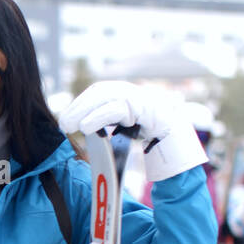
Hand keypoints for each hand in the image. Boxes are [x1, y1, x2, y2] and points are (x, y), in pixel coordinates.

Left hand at [59, 81, 206, 181]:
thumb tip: (79, 127)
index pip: (101, 91)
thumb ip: (106, 126)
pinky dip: (99, 116)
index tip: (66, 117)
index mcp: (131, 97)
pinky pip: (120, 109)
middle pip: (103, 91)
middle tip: (63, 123)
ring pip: (109, 97)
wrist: (180, 153)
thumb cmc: (151, 147)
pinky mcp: (150, 111)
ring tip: (70, 125)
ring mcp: (146, 100)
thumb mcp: (125, 133)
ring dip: (85, 110)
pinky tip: (84, 127)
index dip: (82, 102)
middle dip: (80, 105)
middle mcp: (138, 94)